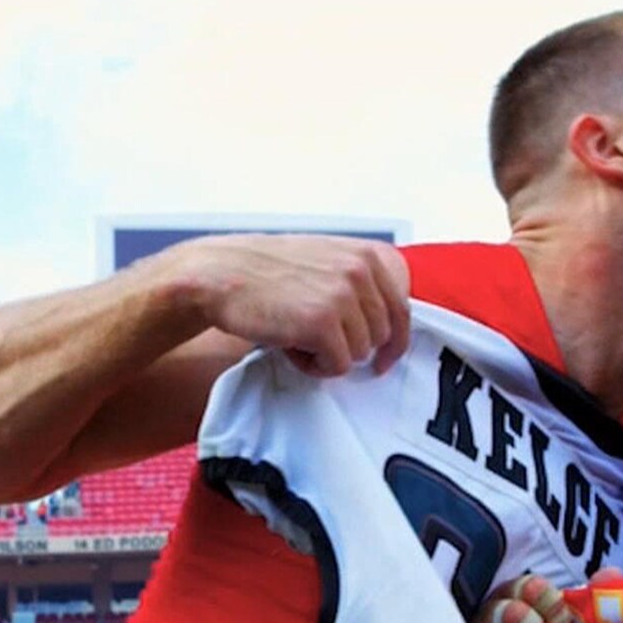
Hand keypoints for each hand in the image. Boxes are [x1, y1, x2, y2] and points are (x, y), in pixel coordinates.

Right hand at [166, 234, 410, 374]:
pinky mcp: (322, 323)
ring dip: (328, 355)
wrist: (220, 274)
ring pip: (359, 354)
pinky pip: (336, 367)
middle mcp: (361, 271)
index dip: (393, 342)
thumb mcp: (326, 261)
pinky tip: (291, 347)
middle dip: (351, 347)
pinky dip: (313, 366)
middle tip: (314, 337)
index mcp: (368, 255)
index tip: (381, 359)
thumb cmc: (268, 273)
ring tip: (298, 336)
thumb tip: (388, 328)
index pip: (402, 309)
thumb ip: (361, 283)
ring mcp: (343, 296)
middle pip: (381, 337)